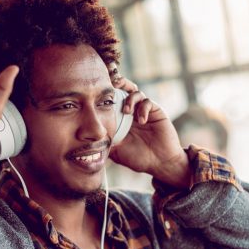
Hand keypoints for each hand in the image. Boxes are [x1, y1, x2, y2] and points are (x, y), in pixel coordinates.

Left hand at [108, 72, 190, 188]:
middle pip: (124, 90)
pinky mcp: (156, 112)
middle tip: (112, 86)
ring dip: (130, 99)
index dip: (106, 94)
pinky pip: (148, 102)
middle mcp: (132, 112)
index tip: (97, 91)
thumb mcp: (117, 151)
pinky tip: (141, 121)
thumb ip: (106, 142)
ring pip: (136, 92)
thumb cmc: (139, 158)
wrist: (160, 164)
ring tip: (127, 111)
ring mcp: (144, 111)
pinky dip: (143, 108)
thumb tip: (88, 139)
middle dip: (118, 84)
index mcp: (121, 119)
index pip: (113, 100)